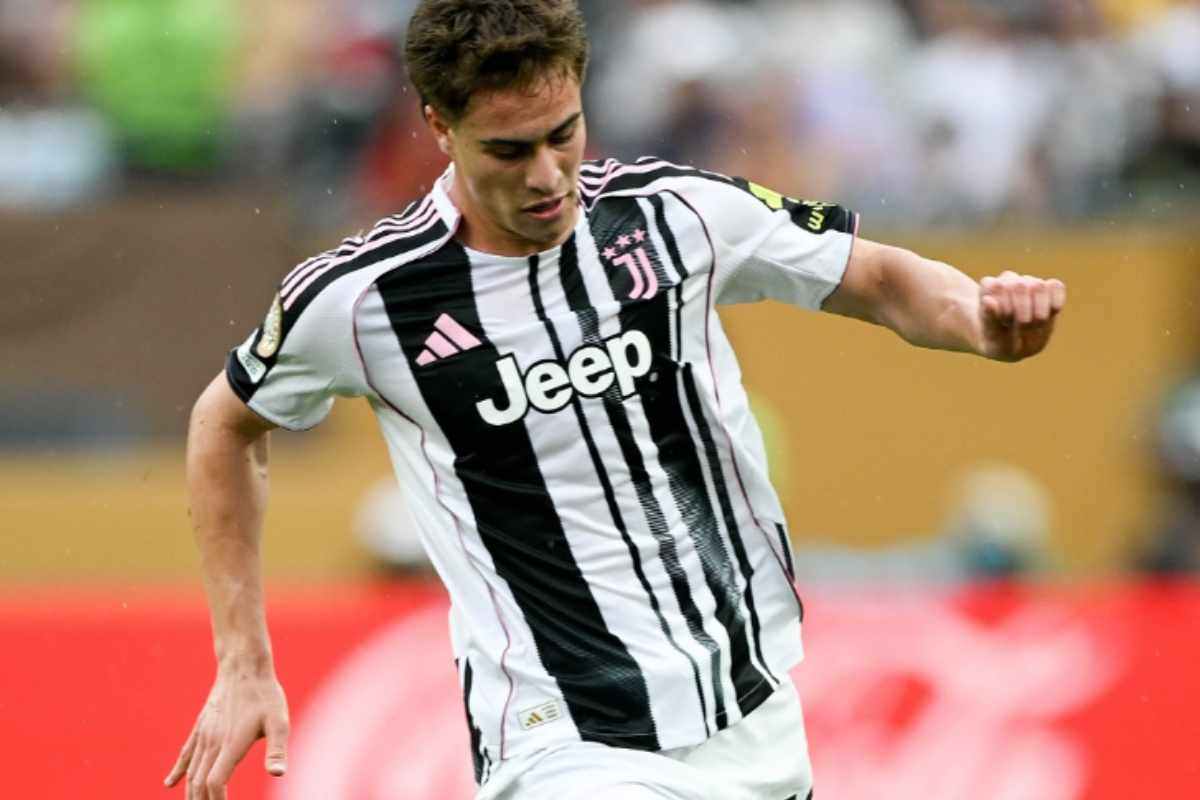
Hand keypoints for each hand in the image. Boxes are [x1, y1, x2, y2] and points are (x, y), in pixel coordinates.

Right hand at [164, 670, 289, 798]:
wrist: (243, 666)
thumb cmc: (265, 694)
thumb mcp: (279, 721)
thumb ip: (277, 749)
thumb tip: (279, 774)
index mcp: (230, 745)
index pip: (216, 783)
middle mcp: (212, 743)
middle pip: (200, 783)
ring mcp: (203, 735)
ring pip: (191, 772)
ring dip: (190, 793)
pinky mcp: (200, 727)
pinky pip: (185, 754)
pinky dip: (178, 772)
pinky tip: (170, 784)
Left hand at [978, 271, 1066, 361]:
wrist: (1013, 344)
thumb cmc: (998, 339)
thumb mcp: (991, 335)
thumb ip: (989, 318)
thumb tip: (988, 300)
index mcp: (989, 286)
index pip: (996, 286)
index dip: (1004, 307)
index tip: (1004, 323)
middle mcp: (1008, 279)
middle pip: (1019, 286)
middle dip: (1022, 312)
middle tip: (1020, 327)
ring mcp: (1029, 281)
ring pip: (1038, 286)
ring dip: (1038, 311)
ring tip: (1032, 325)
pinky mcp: (1049, 287)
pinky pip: (1055, 286)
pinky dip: (1055, 302)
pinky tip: (1052, 314)